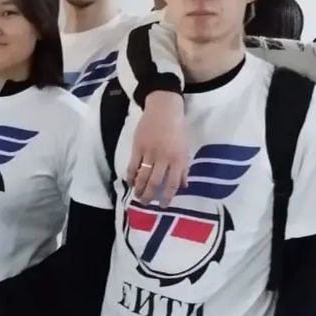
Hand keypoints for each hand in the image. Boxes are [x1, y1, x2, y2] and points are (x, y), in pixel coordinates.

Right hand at [126, 91, 188, 206]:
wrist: (164, 109)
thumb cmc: (178, 129)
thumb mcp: (185, 148)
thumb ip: (184, 168)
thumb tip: (184, 186)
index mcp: (178, 159)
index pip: (173, 183)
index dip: (167, 197)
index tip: (162, 206)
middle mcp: (164, 158)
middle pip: (155, 182)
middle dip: (149, 196)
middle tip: (145, 204)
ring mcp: (149, 152)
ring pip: (142, 176)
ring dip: (139, 188)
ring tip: (137, 196)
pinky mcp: (137, 147)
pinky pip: (132, 165)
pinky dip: (130, 176)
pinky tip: (130, 182)